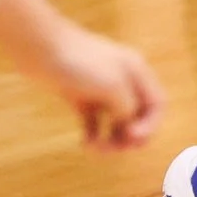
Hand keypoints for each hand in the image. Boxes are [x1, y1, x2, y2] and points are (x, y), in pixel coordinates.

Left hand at [35, 17, 165, 148]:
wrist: (40, 48)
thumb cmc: (80, 61)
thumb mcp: (113, 85)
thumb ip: (128, 108)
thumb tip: (129, 126)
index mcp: (137, 72)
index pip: (157, 104)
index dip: (150, 125)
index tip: (132, 137)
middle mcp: (122, 81)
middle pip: (137, 117)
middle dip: (129, 137)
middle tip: (116, 149)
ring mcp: (100, 89)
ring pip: (115, 123)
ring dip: (111, 140)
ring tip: (95, 149)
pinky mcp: (80, 97)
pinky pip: (94, 124)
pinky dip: (93, 136)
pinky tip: (85, 144)